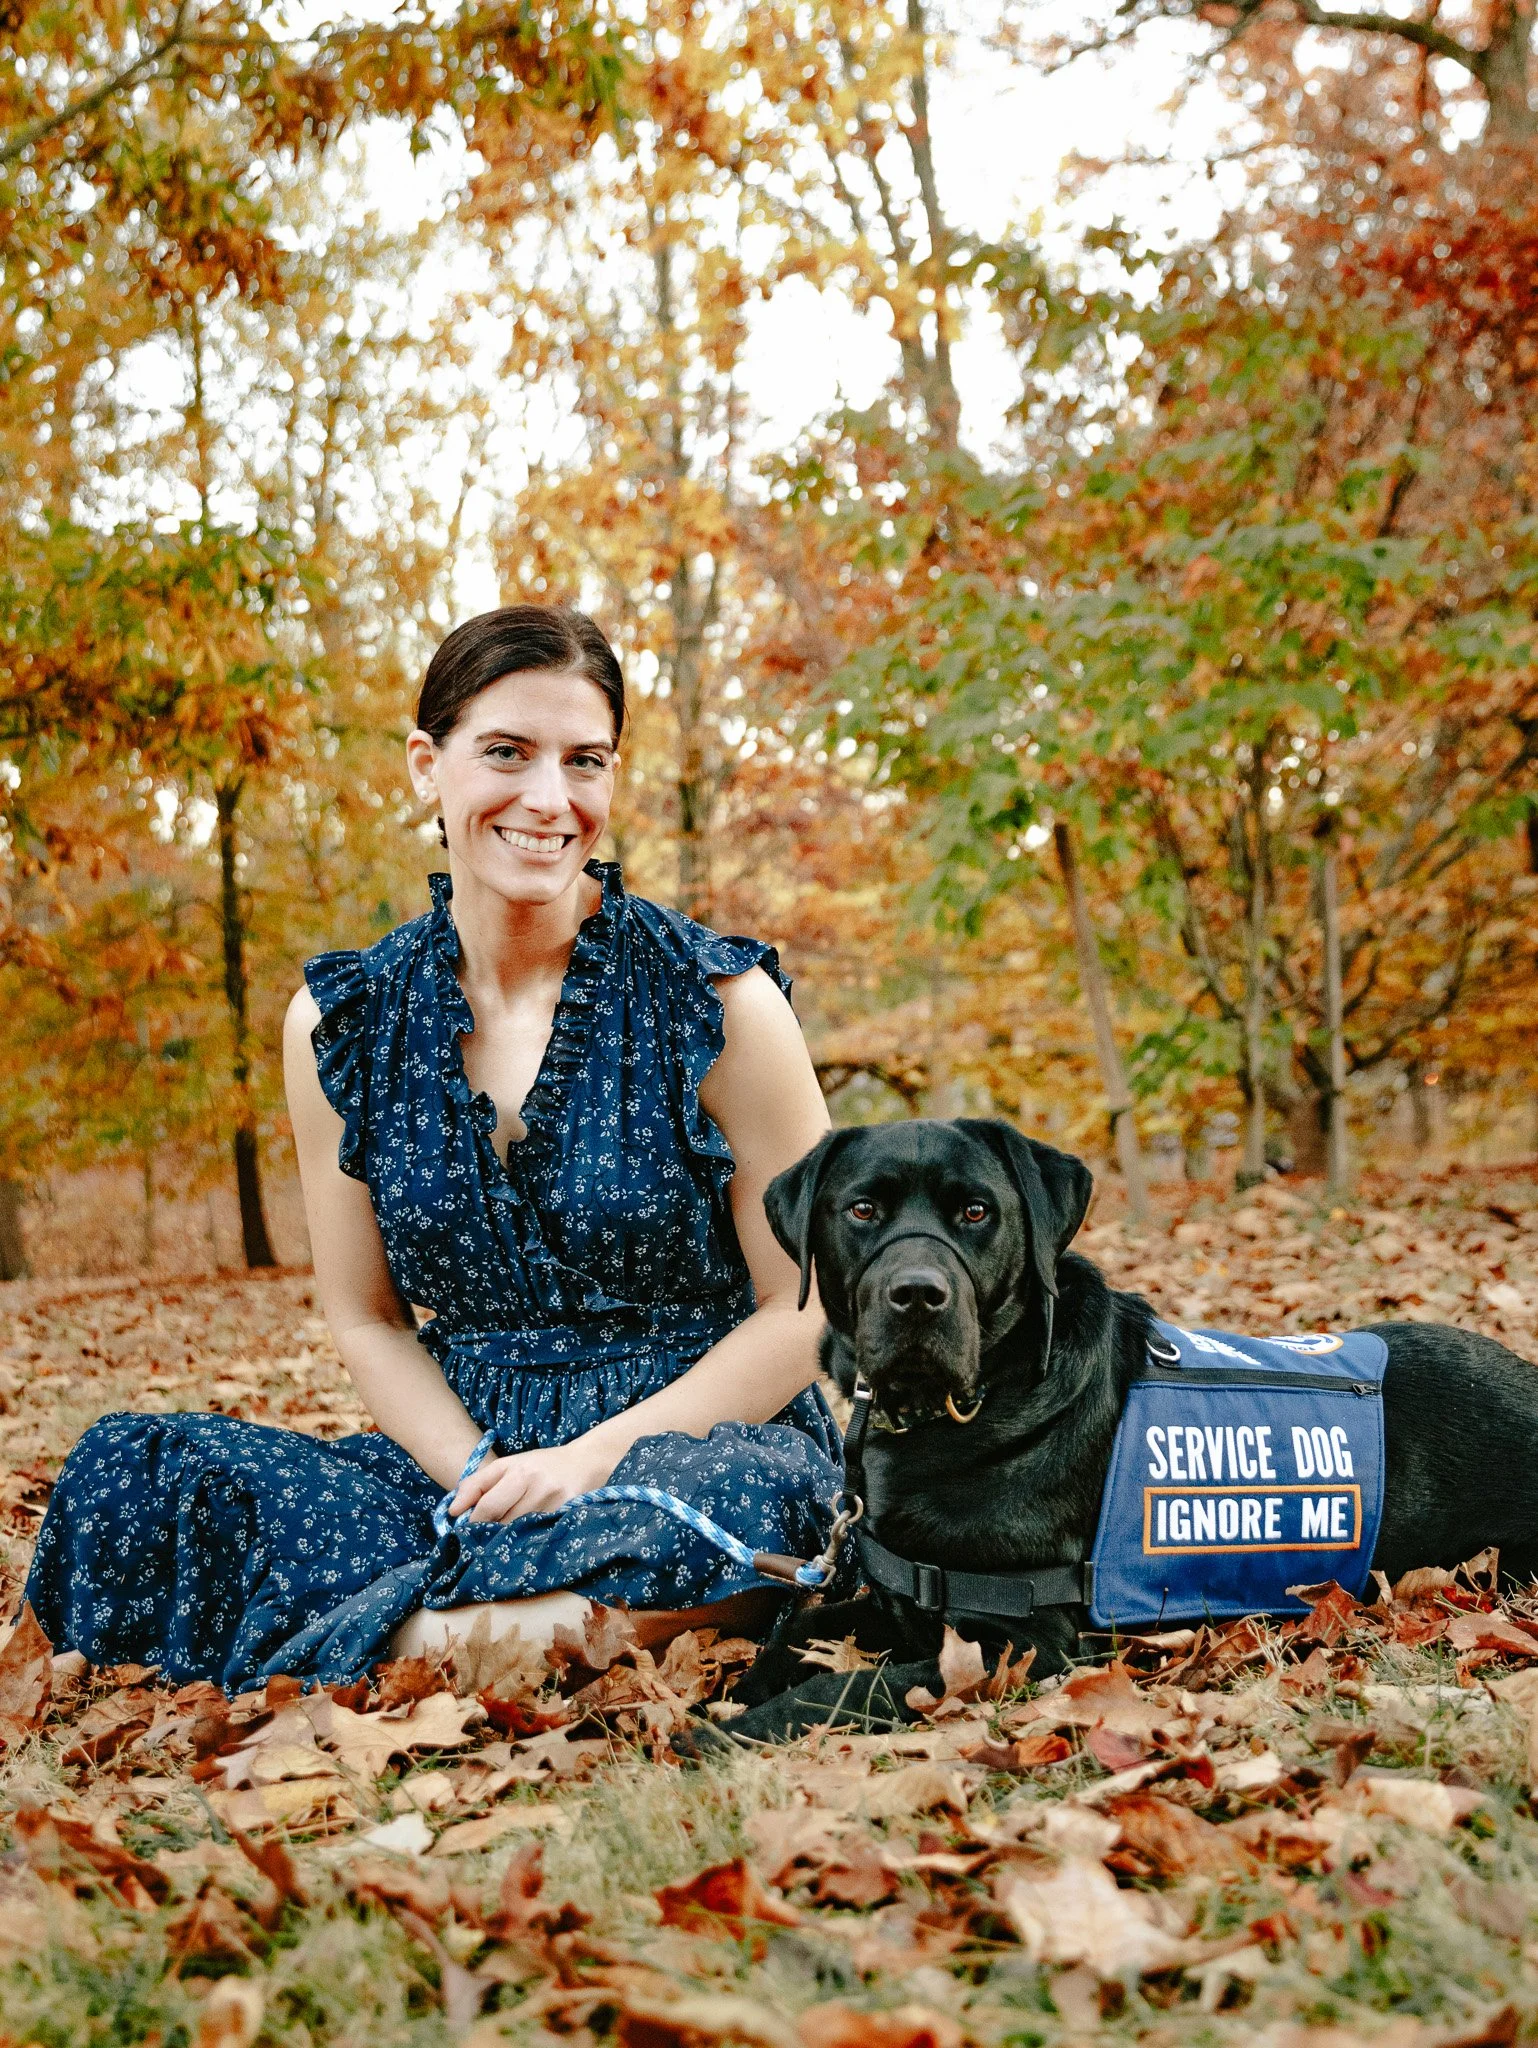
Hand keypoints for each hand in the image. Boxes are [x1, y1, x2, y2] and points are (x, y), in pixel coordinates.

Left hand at [449, 1434, 616, 1525]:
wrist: (586, 1463)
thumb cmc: (541, 1465)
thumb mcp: (507, 1466)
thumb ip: (477, 1484)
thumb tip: (452, 1510)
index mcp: (519, 1472)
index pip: (488, 1507)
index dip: (473, 1522)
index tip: (466, 1529)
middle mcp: (538, 1488)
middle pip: (504, 1524)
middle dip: (490, 1532)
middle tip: (486, 1535)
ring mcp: (555, 1504)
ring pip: (520, 1533)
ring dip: (509, 1537)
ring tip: (507, 1533)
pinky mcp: (568, 1516)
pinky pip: (539, 1536)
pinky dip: (529, 1538)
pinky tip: (526, 1536)